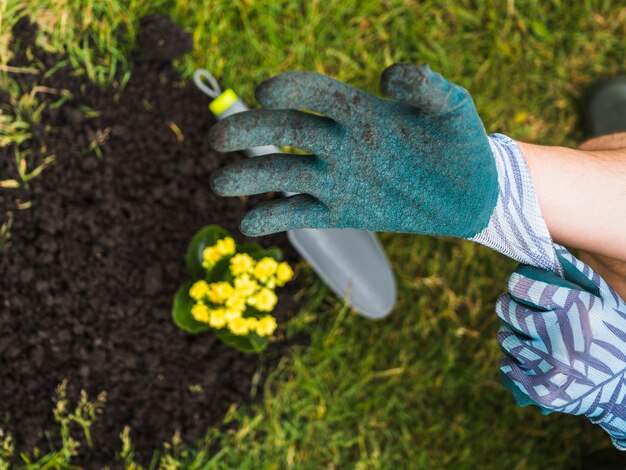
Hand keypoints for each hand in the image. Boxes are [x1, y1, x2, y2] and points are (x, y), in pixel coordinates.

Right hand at [209, 64, 498, 237]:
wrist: (471, 192)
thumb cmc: (461, 142)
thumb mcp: (451, 108)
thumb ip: (425, 87)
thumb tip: (389, 76)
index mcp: (360, 110)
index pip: (317, 93)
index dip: (292, 90)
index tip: (266, 91)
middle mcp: (340, 141)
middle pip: (286, 131)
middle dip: (251, 132)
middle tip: (217, 138)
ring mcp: (337, 177)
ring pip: (286, 174)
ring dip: (252, 178)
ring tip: (219, 183)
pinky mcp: (342, 211)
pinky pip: (302, 214)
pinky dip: (274, 218)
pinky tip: (247, 225)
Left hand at [497, 245, 625, 449]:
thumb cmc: (614, 334)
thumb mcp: (606, 300)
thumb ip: (576, 272)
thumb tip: (546, 249)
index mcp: (574, 307)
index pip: (520, 283)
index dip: (519, 282)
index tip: (522, 286)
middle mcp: (558, 334)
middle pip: (507, 309)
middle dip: (512, 306)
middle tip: (523, 311)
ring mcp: (548, 365)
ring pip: (505, 337)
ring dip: (514, 335)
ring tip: (534, 338)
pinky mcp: (540, 390)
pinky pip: (506, 366)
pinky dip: (513, 363)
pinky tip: (532, 361)